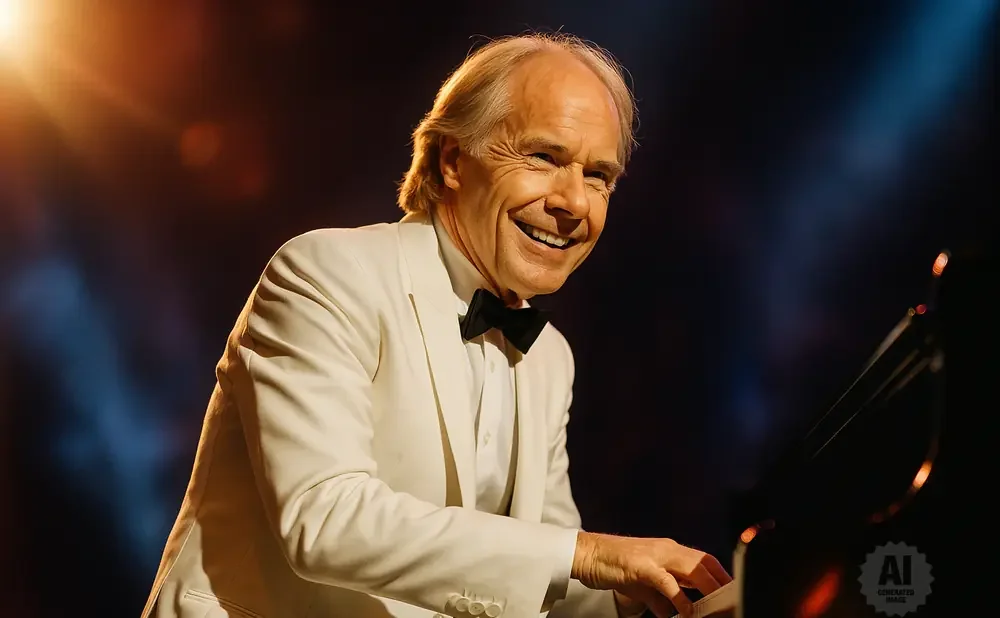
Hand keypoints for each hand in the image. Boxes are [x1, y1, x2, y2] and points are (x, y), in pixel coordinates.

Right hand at [572, 531, 732, 617]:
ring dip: (709, 588)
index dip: (721, 576)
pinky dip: (680, 596)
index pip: (704, 561)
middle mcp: (666, 549)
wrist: (586, 554)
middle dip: (723, 583)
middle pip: (705, 563)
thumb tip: (672, 612)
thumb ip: (659, 597)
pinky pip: (667, 581)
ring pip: (692, 569)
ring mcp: (654, 555)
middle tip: (735, 600)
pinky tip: (688, 610)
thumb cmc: (613, 566)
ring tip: (721, 606)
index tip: (734, 592)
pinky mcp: (641, 566)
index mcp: (669, 551)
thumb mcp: (642, 584)